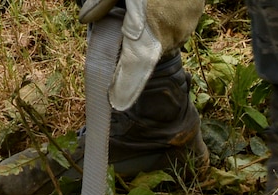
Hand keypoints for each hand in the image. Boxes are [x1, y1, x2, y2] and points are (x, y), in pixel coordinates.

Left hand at [81, 0, 205, 108]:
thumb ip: (102, 1)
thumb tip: (85, 19)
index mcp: (152, 25)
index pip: (136, 66)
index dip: (126, 86)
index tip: (116, 102)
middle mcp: (171, 32)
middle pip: (145, 53)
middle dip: (131, 51)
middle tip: (119, 36)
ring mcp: (185, 27)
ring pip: (159, 41)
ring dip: (146, 35)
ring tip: (141, 10)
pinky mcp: (192, 19)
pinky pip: (171, 30)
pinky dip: (159, 25)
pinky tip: (154, 6)